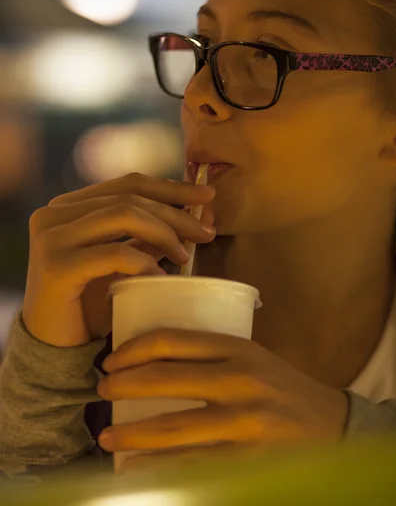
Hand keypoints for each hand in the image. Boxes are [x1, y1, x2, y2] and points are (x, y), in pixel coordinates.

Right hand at [22, 174, 215, 346]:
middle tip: (207, 231)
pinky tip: (161, 277)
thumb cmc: (91, 303)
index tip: (206, 195)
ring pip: (123, 215)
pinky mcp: (55, 265)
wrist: (53, 348)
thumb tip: (201, 211)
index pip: (127, 183)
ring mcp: (50, 236)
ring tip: (186, 256)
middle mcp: (53, 213)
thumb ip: (152, 236)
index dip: (171, 187)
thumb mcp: (125, 262)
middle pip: (129, 197)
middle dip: (175, 212)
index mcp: (68, 205)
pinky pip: (114, 254)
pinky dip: (144, 262)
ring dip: (164, 233)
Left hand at [97, 329, 348, 470]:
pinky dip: (160, 467)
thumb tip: (154, 359)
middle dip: (123, 386)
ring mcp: (244, 422)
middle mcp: (239, 379)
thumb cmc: (283, 387)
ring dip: (131, 433)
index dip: (133, 349)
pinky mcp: (248, 460)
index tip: (112, 360)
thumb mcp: (252, 357)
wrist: (333, 425)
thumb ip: (211, 354)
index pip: (171, 340)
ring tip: (106, 435)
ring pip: (172, 428)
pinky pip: (193, 465)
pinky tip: (138, 468)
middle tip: (101, 391)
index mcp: (238, 347)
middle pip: (165, 379)